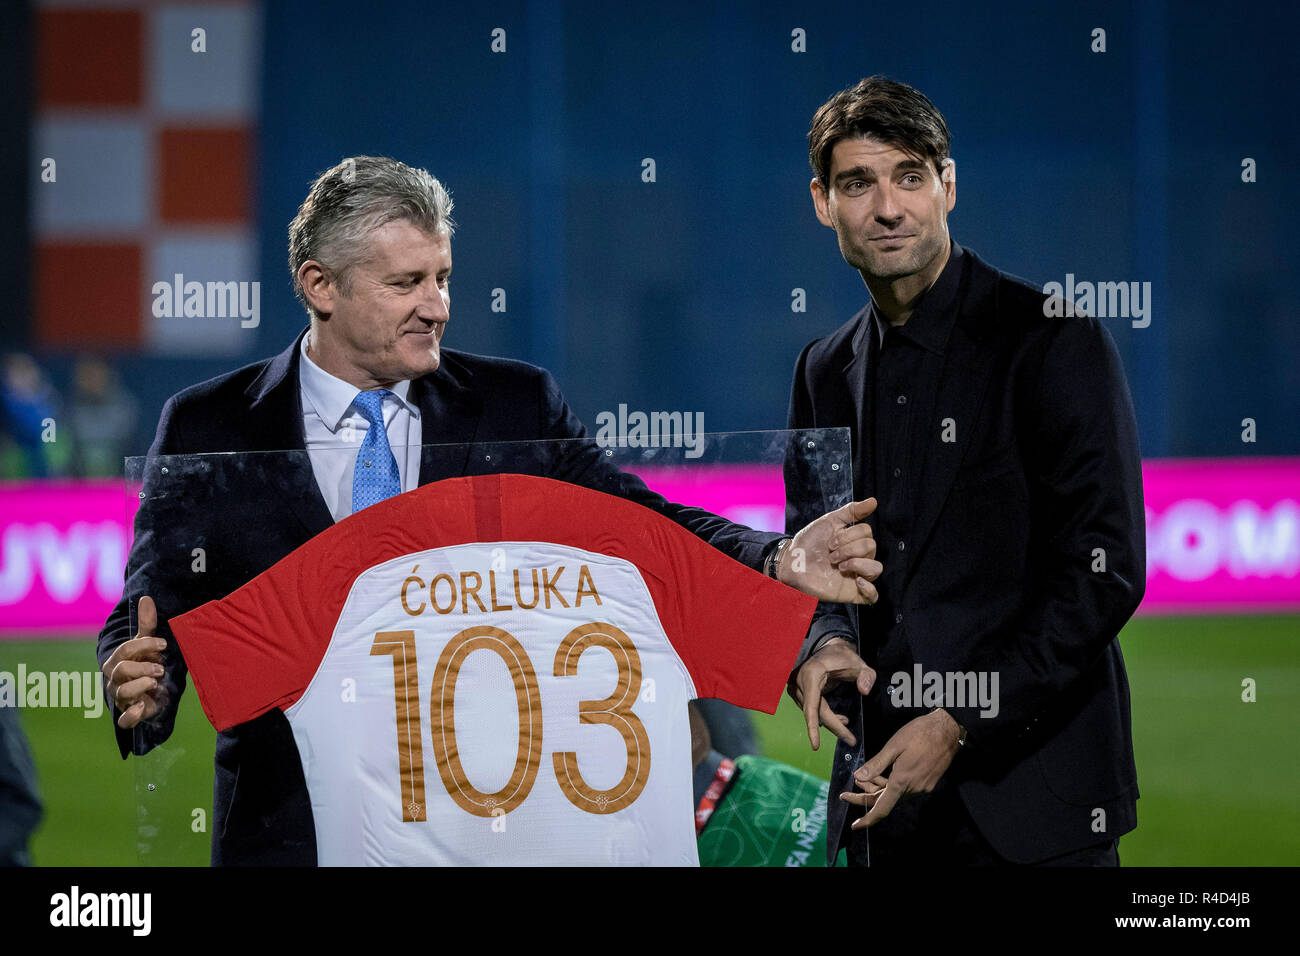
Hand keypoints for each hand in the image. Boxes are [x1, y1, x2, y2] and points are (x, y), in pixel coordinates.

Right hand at [102, 595, 169, 728]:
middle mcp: (115, 679)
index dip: (145, 646)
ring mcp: (121, 697)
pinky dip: (131, 716)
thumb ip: (147, 624)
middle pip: (122, 671)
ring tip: (156, 683)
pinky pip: (124, 720)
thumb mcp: (147, 645)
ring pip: (123, 692)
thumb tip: (146, 598)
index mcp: (118, 660)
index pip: (126, 650)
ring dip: (141, 686)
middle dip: (142, 667)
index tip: (164, 644)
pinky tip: (142, 708)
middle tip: (161, 668)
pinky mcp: (129, 714)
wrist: (149, 692)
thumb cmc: (145, 664)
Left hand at [779, 498, 881, 603]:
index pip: (867, 533)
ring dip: (856, 563)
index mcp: (855, 541)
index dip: (849, 535)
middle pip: (871, 547)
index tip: (830, 542)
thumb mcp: (830, 522)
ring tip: (838, 566)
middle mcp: (859, 558)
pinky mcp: (851, 592)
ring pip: (876, 568)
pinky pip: (873, 596)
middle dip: (848, 548)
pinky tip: (856, 581)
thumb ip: (851, 511)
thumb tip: (874, 501)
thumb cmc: (810, 542)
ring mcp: (857, 575)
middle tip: (830, 555)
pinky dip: (869, 589)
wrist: (792, 563)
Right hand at [789, 638, 875, 749]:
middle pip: (815, 713)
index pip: (812, 706)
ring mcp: (796, 687)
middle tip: (851, 740)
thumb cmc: (842, 656)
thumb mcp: (858, 663)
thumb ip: (866, 675)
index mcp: (812, 675)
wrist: (827, 647)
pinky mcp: (797, 691)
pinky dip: (823, 716)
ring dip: (830, 721)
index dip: (813, 727)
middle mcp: (800, 682)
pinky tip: (840, 719)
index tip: (816, 745)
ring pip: (812, 713)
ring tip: (848, 725)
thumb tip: (865, 691)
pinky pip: (810, 709)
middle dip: (833, 727)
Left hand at [839, 709, 961, 828]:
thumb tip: (858, 777)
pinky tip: (884, 774)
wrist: (948, 731)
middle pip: (885, 800)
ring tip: (866, 776)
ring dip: (879, 788)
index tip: (855, 825)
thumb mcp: (893, 746)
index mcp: (902, 781)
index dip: (867, 819)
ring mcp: (922, 787)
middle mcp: (913, 789)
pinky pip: (905, 789)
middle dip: (866, 795)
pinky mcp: (928, 782)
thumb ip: (876, 764)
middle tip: (851, 786)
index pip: (881, 808)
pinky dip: (891, 784)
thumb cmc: (919, 734)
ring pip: (895, 794)